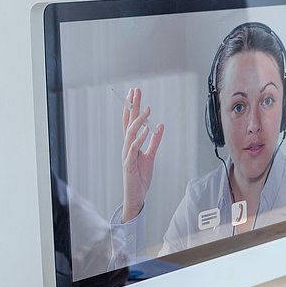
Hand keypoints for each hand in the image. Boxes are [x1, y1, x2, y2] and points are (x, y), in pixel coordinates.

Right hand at [120, 87, 164, 222]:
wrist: (136, 196)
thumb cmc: (140, 176)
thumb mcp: (150, 156)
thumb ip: (154, 142)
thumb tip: (159, 126)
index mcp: (131, 144)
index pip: (130, 122)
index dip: (132, 107)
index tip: (134, 93)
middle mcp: (126, 146)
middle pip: (128, 122)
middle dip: (132, 106)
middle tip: (136, 90)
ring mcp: (126, 154)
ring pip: (130, 133)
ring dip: (139, 120)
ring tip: (147, 108)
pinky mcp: (129, 164)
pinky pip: (134, 148)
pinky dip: (140, 138)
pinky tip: (147, 129)